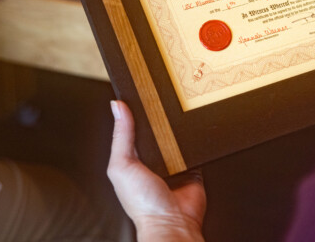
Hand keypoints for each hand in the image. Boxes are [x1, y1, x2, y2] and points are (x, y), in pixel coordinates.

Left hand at [108, 101, 205, 241]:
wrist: (173, 222)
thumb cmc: (143, 204)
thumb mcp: (122, 166)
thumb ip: (122, 137)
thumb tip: (118, 107)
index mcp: (132, 157)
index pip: (134, 126)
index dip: (136, 109)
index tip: (142, 90)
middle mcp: (153, 158)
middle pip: (158, 128)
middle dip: (160, 116)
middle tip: (164, 98)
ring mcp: (174, 161)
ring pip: (177, 134)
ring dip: (179, 127)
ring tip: (180, 114)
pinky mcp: (193, 164)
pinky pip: (196, 145)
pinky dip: (196, 138)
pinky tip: (195, 129)